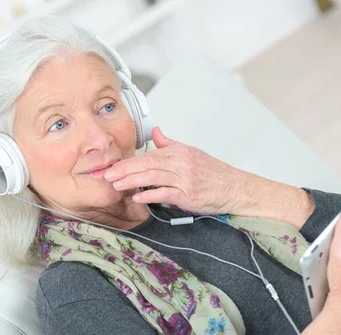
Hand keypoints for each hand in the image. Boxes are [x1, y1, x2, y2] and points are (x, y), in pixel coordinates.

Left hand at [104, 127, 242, 213]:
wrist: (234, 187)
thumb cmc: (213, 173)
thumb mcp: (191, 152)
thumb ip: (170, 144)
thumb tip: (156, 132)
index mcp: (179, 152)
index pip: (148, 155)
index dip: (128, 161)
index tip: (113, 166)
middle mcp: (181, 163)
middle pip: (146, 164)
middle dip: (124, 170)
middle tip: (107, 175)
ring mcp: (184, 179)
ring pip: (152, 177)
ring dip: (131, 181)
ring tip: (116, 185)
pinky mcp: (188, 195)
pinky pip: (164, 194)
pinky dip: (149, 195)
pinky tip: (136, 197)